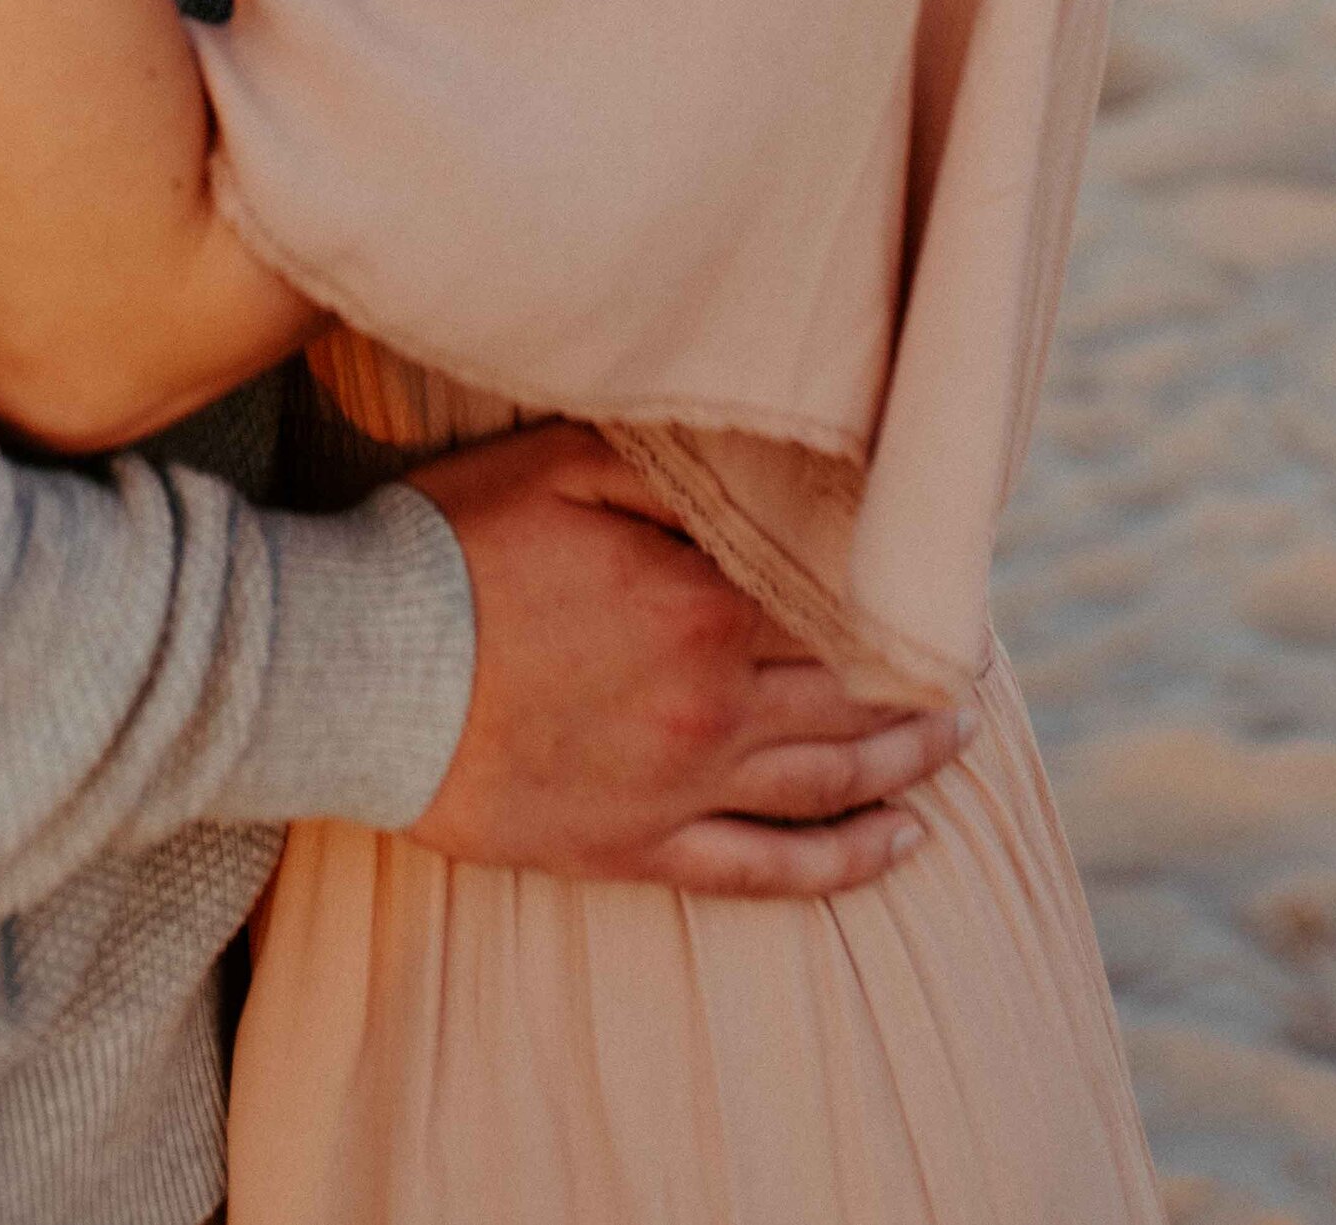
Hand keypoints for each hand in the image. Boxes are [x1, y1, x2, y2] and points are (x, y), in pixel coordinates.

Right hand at [406, 426, 967, 894]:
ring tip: (956, 743)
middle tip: (975, 668)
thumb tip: (765, 470)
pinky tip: (900, 844)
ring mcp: (680, 786)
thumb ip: (671, 469)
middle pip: (853, 696)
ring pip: (831, 781)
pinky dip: (846, 862)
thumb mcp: (559, 467)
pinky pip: (768, 869)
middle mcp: (711, 703)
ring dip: (907, 761)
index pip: (838, 601)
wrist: (360, 674)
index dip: (900, 594)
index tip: (947, 583)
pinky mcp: (637, 849)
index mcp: (700, 604)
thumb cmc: (451, 550)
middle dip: (924, 680)